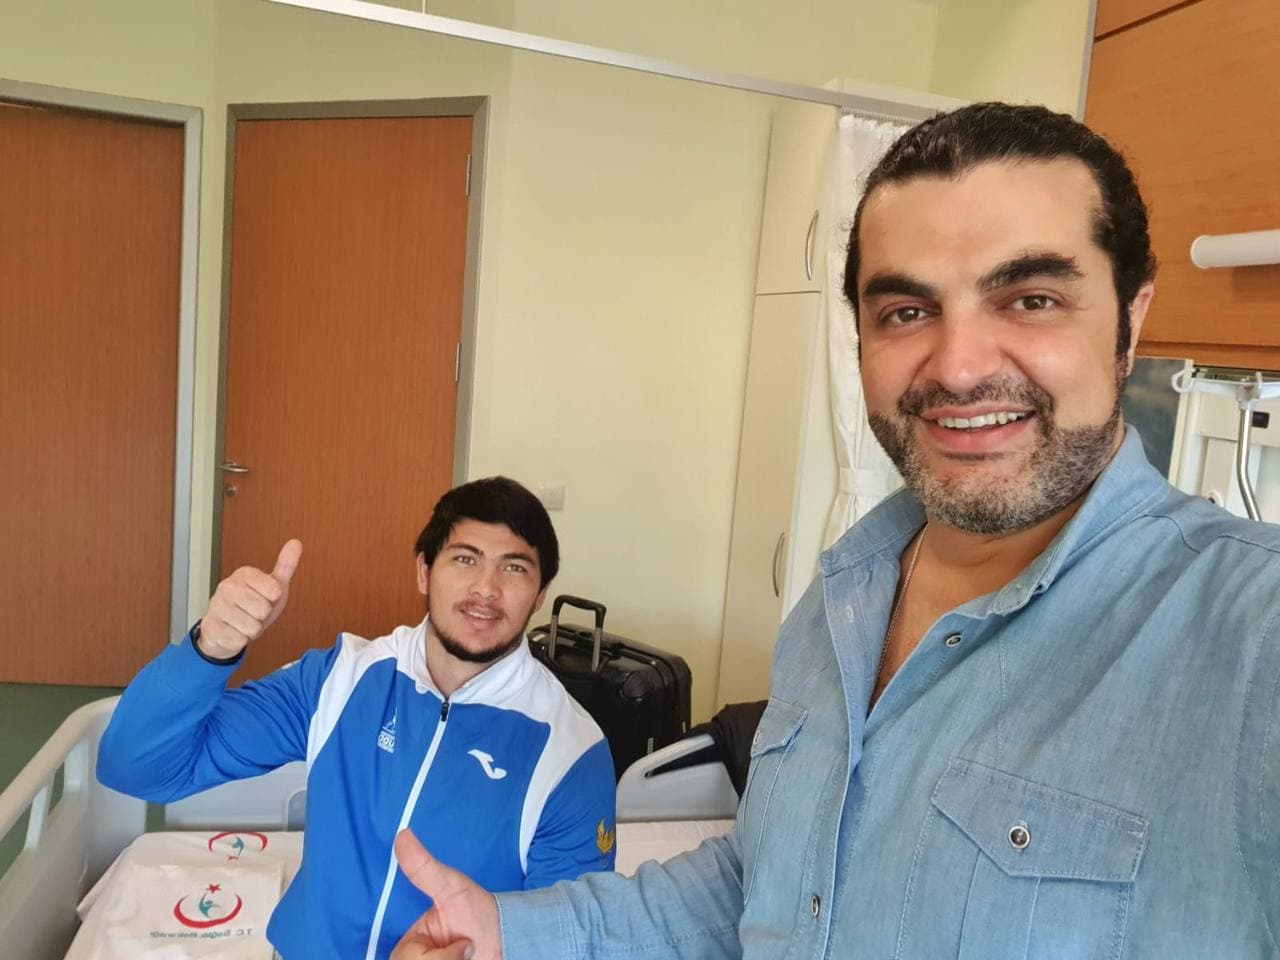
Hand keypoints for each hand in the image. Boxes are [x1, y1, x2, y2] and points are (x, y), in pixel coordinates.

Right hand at [198, 540, 301, 659]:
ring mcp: (216, 606)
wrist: (225, 629)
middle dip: (263, 617)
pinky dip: (240, 641)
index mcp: (244, 574)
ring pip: (252, 627)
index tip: (265, 597)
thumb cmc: (252, 606)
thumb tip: (296, 543)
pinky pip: (239, 640)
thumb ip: (285, 566)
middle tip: (253, 613)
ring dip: (252, 630)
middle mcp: (227, 586)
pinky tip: (233, 632)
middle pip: (263, 610)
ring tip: (244, 623)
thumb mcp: (273, 586)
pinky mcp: (210, 626)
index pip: (275, 590)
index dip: (273, 600)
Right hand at [391, 830, 501, 959]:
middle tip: (471, 951)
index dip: (432, 957)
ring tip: (473, 957)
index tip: (464, 945)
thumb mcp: (452, 889)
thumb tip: (402, 835)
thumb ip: (425, 869)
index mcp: (411, 947)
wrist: (515, 940)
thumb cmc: (482, 914)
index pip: (404, 959)